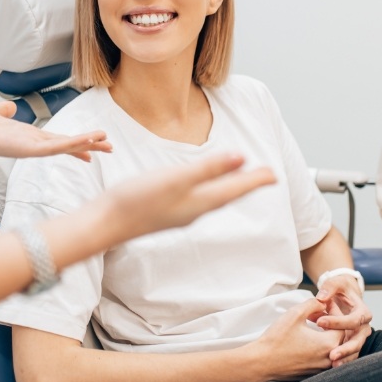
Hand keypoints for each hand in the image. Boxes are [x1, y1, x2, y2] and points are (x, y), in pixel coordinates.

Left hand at [0, 101, 111, 160]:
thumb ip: (3, 110)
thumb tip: (9, 107)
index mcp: (26, 136)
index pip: (56, 139)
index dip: (75, 141)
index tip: (93, 144)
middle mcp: (31, 144)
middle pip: (66, 145)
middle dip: (88, 145)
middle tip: (110, 148)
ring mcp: (30, 149)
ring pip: (65, 147)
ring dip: (86, 144)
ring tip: (106, 142)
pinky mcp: (28, 150)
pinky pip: (55, 148)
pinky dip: (72, 144)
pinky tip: (87, 141)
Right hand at [103, 153, 275, 243]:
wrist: (106, 223)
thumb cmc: (137, 200)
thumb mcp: (176, 179)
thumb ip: (209, 169)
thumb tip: (241, 157)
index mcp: (201, 202)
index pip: (236, 189)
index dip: (256, 180)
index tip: (275, 175)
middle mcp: (194, 211)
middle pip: (229, 195)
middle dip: (247, 184)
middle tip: (266, 177)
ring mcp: (180, 213)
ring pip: (214, 198)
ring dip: (230, 188)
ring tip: (240, 179)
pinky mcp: (166, 211)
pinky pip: (198, 199)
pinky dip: (210, 190)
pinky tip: (202, 188)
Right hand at [248, 298, 343, 380]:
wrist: (261, 362)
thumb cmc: (278, 338)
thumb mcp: (295, 313)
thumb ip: (313, 304)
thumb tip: (323, 302)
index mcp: (328, 344)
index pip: (342, 324)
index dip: (334, 311)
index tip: (324, 304)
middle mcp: (329, 359)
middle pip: (339, 337)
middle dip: (331, 323)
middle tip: (319, 313)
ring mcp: (321, 369)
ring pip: (333, 349)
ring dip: (326, 335)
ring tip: (314, 325)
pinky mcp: (313, 374)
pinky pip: (324, 358)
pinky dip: (321, 347)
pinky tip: (308, 339)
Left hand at [314, 275, 372, 366]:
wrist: (344, 297)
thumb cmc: (339, 289)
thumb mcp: (336, 283)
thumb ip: (329, 287)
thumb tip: (321, 297)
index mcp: (363, 312)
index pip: (353, 320)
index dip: (337, 322)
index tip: (319, 322)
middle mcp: (364, 327)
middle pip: (358, 340)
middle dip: (346, 349)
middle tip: (331, 355)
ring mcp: (358, 337)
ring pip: (355, 351)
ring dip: (345, 359)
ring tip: (332, 365)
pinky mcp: (351, 344)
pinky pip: (349, 355)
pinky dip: (342, 361)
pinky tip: (331, 367)